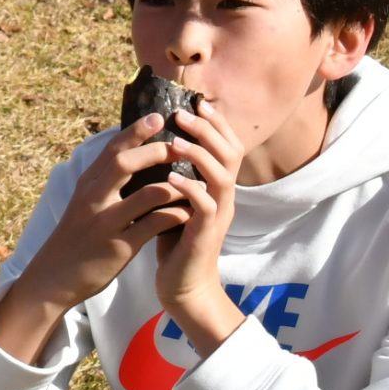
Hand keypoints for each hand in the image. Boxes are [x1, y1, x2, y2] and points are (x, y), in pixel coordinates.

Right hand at [0, 110, 192, 364]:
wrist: (54, 277)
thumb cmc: (76, 236)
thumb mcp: (84, 203)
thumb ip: (104, 181)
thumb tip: (130, 155)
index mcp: (87, 184)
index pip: (112, 149)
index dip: (135, 131)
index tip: (159, 116)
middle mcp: (94, 198)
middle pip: (124, 162)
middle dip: (155, 150)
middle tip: (180, 144)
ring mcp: (106, 222)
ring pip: (145, 194)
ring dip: (174, 184)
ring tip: (195, 180)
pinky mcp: (119, 246)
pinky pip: (152, 226)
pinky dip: (173, 215)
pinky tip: (188, 212)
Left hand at [151, 98, 246, 351]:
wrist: (182, 287)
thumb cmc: (174, 240)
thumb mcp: (175, 200)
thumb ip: (175, 173)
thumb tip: (158, 140)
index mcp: (217, 187)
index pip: (226, 146)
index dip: (215, 123)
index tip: (197, 102)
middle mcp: (223, 197)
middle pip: (230, 154)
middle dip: (209, 130)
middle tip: (185, 113)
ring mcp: (218, 216)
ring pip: (221, 177)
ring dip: (200, 156)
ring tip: (176, 141)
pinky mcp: (205, 236)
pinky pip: (205, 207)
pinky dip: (190, 190)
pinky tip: (173, 179)